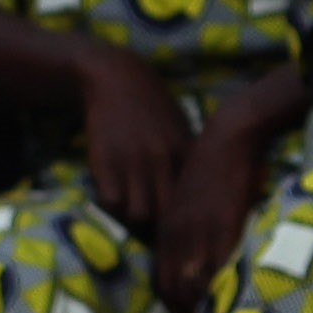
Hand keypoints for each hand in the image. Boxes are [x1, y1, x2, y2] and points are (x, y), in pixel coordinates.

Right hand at [76, 52, 191, 235]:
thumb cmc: (154, 107)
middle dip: (162, 228)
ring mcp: (132, 161)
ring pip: (138, 213)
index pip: (193, 203)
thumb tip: (208, 191)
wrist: (116, 80)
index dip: (189, 222)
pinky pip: (111, 200)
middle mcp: (162, 160)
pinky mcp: (103, 160)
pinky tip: (115, 194)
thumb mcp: (182, 130)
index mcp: (186, 154)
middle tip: (157, 232)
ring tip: (135, 212)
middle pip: (167, 215)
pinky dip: (113, 204)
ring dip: (135, 217)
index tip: (185, 233)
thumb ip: (191, 161)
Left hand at [153, 107, 278, 308]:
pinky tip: (233, 304)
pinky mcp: (225, 222)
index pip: (162, 278)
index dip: (171, 305)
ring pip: (195, 280)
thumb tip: (197, 263)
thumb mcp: (190, 205)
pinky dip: (224, 286)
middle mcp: (178, 233)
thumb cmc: (212, 171)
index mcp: (168, 229)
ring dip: (203, 307)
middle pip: (173, 286)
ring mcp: (201, 229)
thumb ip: (188, 232)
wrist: (227, 136)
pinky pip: (221, 262)